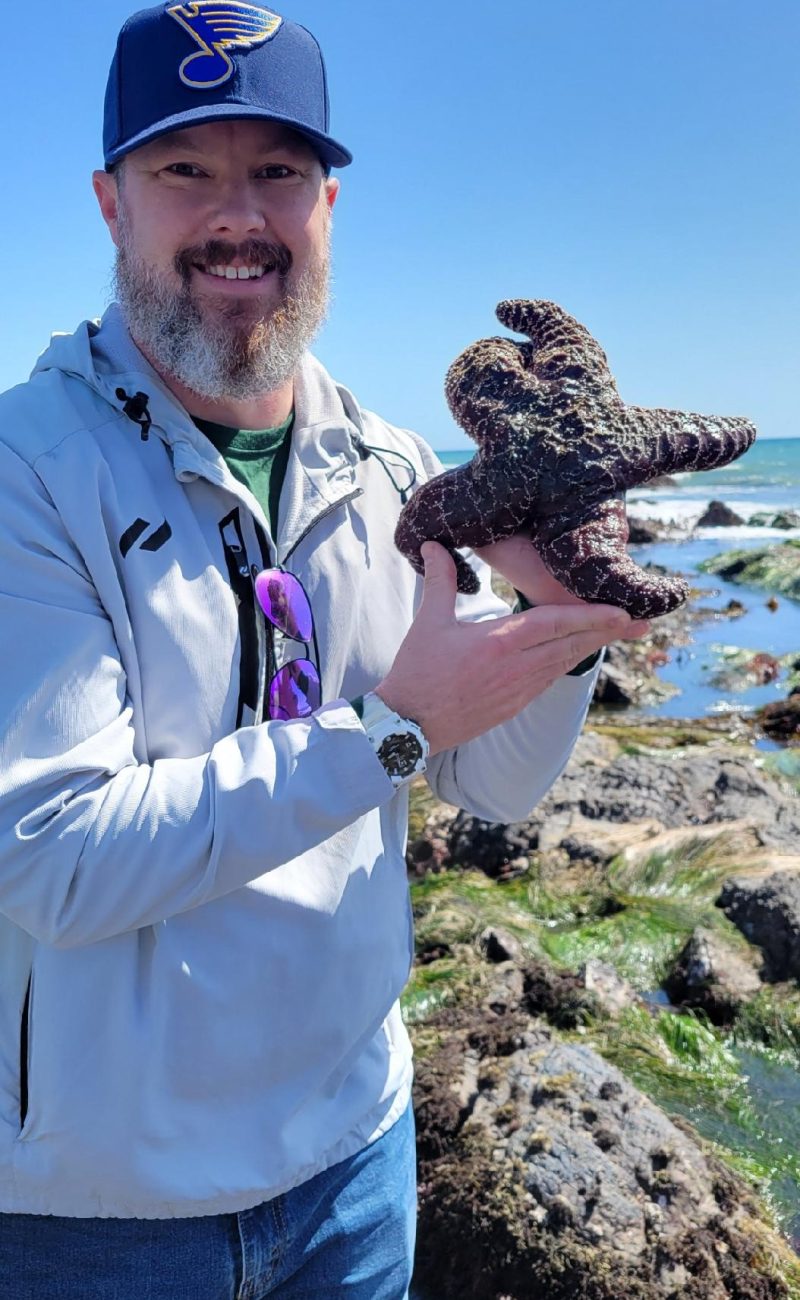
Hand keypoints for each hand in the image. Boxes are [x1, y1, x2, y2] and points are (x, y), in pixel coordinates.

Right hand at [376, 542, 649, 754]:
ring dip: (592, 647)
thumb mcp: (428, 621)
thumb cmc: (417, 671)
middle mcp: (516, 668)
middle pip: (572, 645)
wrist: (409, 725)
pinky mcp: (513, 705)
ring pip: (564, 663)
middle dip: (608, 633)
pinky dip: (567, 663)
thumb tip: (433, 543)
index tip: (622, 611)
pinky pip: (548, 679)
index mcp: (499, 643)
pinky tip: (577, 654)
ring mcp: (518, 690)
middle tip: (642, 623)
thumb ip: (440, 580)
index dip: (592, 616)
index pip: (556, 624)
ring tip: (619, 634)